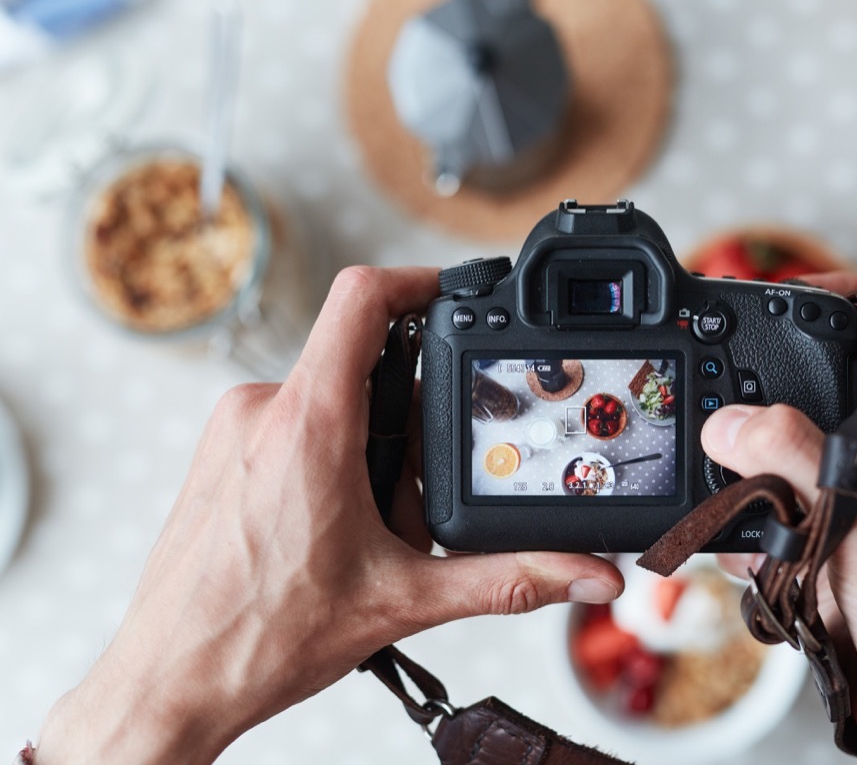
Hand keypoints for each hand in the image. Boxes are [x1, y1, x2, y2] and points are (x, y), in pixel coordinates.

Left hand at [35, 266, 622, 764]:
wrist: (170, 682)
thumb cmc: (257, 641)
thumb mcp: (403, 601)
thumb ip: (508, 578)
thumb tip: (582, 574)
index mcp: (310, 424)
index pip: (363, 298)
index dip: (418, 278)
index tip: (454, 291)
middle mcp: (262, 412)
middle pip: (360, 362)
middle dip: (409, 416)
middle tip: (423, 488)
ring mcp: (232, 431)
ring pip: (327, 400)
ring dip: (370, 447)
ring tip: (374, 526)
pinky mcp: (217, 456)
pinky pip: (289, 426)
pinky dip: (330, 461)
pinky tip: (334, 530)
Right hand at [707, 273, 856, 750]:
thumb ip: (794, 457)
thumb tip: (730, 421)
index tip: (801, 288)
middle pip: (824, 390)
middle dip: (769, 391)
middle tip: (723, 395)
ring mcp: (854, 507)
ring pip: (785, 461)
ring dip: (748, 477)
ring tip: (728, 496)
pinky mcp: (828, 553)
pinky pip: (771, 524)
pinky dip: (746, 537)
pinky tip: (744, 560)